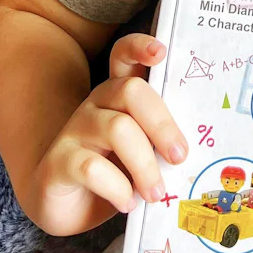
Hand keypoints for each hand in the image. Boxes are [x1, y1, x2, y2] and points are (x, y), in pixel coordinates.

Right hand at [29, 34, 187, 235]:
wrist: (66, 206)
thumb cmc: (115, 173)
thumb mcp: (143, 153)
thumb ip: (161, 142)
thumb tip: (194, 152)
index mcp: (118, 95)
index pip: (124, 55)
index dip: (140, 47)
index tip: (161, 53)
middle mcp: (96, 104)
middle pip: (131, 92)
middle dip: (162, 125)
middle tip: (179, 157)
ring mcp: (75, 130)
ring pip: (117, 129)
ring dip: (144, 165)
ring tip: (156, 193)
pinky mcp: (59, 161)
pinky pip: (92, 167)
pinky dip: (118, 189)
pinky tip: (126, 203)